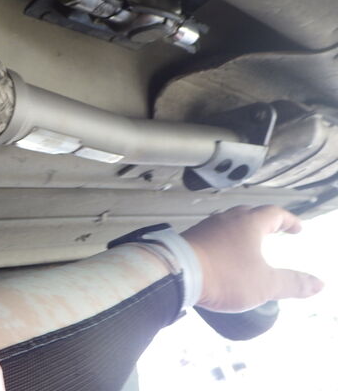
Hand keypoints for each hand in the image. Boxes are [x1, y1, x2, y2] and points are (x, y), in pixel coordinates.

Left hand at [182, 205, 323, 312]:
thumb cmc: (225, 275)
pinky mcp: (191, 238)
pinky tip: (224, 252)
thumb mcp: (265, 284)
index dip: (288, 219)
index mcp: (248, 223)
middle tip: (276, 229)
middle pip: (250, 212)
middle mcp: (226, 219)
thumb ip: (292, 283)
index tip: (298, 228)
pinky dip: (225, 238)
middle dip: (266, 220)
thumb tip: (319, 284)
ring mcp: (206, 227)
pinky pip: (213, 233)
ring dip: (243, 228)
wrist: (177, 273)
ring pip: (229, 221)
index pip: (274, 213)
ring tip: (251, 241)